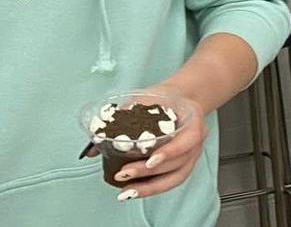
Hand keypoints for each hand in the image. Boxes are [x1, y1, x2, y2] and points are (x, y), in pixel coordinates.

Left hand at [91, 90, 206, 201]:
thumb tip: (94, 145)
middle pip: (177, 163)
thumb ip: (122, 119)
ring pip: (175, 178)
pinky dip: (152, 188)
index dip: (170, 152)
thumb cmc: (165, 99)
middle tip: (124, 173)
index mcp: (194, 121)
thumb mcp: (145, 100)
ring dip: (150, 187)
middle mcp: (196, 142)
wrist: (180, 99)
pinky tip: (133, 191)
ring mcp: (192, 156)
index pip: (188, 140)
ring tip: (126, 191)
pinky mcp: (183, 166)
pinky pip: (170, 181)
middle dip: (148, 172)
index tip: (150, 160)